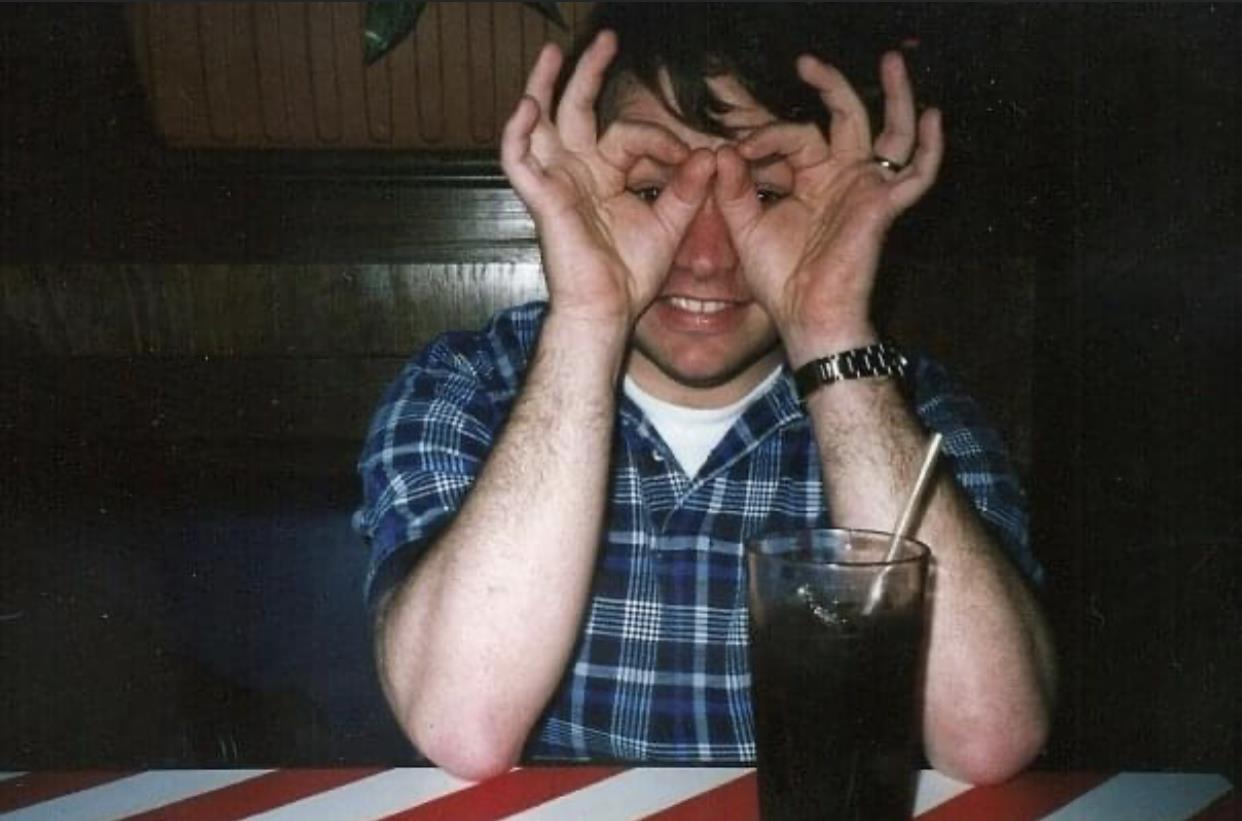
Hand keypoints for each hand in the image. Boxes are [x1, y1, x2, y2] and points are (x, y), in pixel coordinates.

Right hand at [501, 32, 716, 329]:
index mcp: (605, 176)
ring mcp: (556, 182)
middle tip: (606, 39)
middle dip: (588, 72)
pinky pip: (518, 160)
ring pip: (539, 123)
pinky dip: (517, 132)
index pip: (628, 135)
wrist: (607, 309)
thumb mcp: (669, 224)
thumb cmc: (630, 275)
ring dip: (543, 86)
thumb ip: (687, 188)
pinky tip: (529, 105)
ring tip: (552, 52)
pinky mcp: (541, 198)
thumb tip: (711, 154)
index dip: (662, 139)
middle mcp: (576, 173)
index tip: (691, 156)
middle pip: (574, 110)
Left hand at [713, 51, 942, 360]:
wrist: (805, 316)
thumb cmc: (779, 279)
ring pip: (890, 132)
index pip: (795, 136)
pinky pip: (917, 173)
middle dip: (830, 86)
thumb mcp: (745, 228)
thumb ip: (734, 189)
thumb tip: (722, 150)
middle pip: (846, 118)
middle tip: (806, 62)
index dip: (765, 135)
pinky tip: (933, 115)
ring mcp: (866, 189)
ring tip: (891, 61)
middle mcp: (843, 178)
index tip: (737, 148)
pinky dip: (930, 146)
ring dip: (895, 95)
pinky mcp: (883, 206)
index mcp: (811, 180)